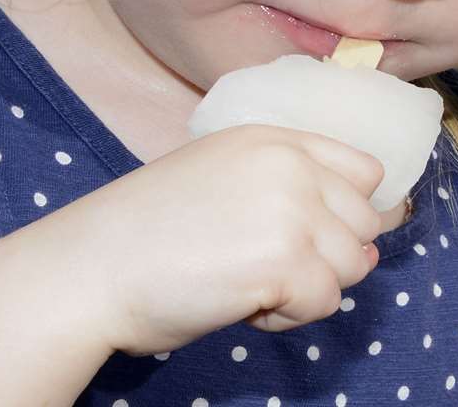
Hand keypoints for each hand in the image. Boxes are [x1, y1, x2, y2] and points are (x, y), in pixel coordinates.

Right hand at [30, 124, 387, 355]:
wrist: (89, 269)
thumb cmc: (145, 234)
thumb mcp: (221, 179)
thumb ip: (289, 191)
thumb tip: (368, 246)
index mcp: (274, 139)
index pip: (365, 171)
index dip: (346, 213)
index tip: (308, 238)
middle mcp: (290, 165)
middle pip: (365, 224)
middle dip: (327, 257)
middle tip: (264, 269)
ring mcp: (291, 210)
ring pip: (353, 266)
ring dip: (307, 290)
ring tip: (249, 286)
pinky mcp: (286, 260)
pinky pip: (324, 302)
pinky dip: (287, 318)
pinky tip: (241, 306)